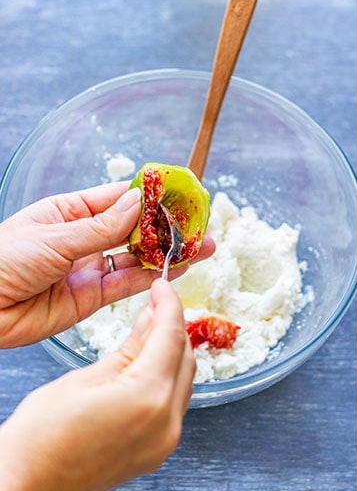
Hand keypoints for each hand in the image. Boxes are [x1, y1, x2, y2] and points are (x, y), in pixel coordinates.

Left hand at [0, 182, 214, 347]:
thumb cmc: (0, 262)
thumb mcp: (53, 238)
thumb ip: (101, 227)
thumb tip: (138, 204)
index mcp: (69, 212)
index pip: (119, 199)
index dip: (151, 196)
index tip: (180, 193)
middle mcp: (83, 238)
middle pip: (135, 228)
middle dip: (168, 226)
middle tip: (200, 223)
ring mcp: (89, 268)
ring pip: (138, 256)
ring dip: (169, 252)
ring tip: (203, 246)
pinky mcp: (92, 297)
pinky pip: (129, 283)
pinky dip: (154, 276)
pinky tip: (178, 268)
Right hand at [0, 279, 194, 490]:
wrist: (25, 487)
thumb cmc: (39, 439)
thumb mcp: (84, 378)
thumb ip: (129, 347)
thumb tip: (151, 320)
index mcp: (148, 397)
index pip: (171, 336)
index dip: (169, 305)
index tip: (163, 287)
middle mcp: (166, 422)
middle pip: (185, 358)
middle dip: (172, 328)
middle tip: (155, 306)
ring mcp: (165, 440)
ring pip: (185, 380)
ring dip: (173, 353)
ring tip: (150, 331)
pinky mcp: (158, 450)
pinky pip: (175, 404)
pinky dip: (167, 379)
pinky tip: (149, 365)